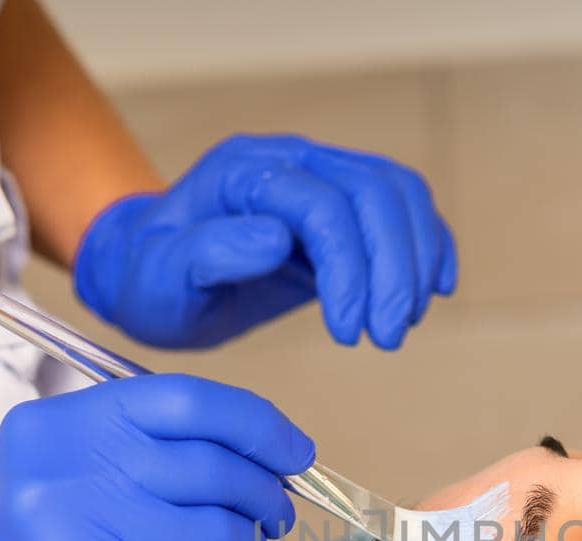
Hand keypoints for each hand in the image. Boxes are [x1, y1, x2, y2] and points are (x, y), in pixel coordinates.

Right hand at [0, 375, 313, 540]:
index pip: (188, 403)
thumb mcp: (47, 464)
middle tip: (271, 508)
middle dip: (265, 491)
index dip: (258, 423)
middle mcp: (71, 482)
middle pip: (216, 469)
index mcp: (58, 429)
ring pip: (224, 533)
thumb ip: (135, 441)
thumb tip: (254, 444)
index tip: (294, 449)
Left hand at [74, 133, 457, 350]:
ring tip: (402, 322)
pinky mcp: (343, 204)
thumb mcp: (159, 277)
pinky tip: (431, 290)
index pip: (322, 205)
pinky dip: (427, 244)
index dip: (349, 268)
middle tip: (387, 336)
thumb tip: (276, 238)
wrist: (151, 271)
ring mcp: (321, 176)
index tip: (349, 332)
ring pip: (398, 194)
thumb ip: (208, 252)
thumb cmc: (151, 279)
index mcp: (243, 174)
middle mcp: (289, 163)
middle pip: (372, 193)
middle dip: (393, 268)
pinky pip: (403, 206)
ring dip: (414, 260)